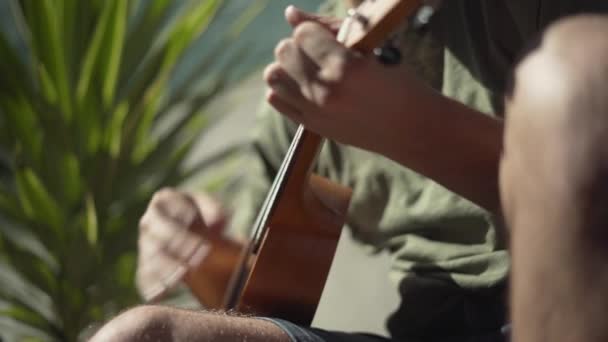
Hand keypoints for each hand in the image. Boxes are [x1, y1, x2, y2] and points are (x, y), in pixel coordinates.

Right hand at [135, 188, 225, 300]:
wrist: (203, 243)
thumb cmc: (210, 221)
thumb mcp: (216, 212)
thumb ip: (216, 213)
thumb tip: (216, 223)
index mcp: (165, 200)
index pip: (169, 206)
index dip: (186, 220)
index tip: (203, 235)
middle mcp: (150, 220)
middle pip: (159, 232)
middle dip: (179, 245)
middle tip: (199, 259)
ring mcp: (146, 244)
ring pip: (150, 257)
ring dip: (166, 268)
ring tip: (182, 278)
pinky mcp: (145, 266)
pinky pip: (144, 277)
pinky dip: (152, 286)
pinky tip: (162, 294)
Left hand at [264, 6, 436, 154]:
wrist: (409, 128)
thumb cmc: (396, 82)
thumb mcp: (371, 49)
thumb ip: (328, 27)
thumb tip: (290, 13)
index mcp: (345, 67)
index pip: (302, 33)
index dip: (313, 30)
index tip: (325, 36)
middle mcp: (326, 90)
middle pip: (284, 51)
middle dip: (299, 45)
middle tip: (318, 51)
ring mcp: (315, 111)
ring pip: (274, 75)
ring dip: (287, 66)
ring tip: (308, 67)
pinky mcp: (310, 125)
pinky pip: (274, 98)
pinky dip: (283, 87)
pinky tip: (303, 85)